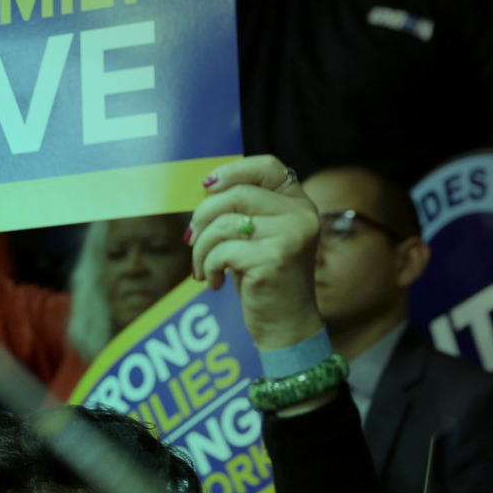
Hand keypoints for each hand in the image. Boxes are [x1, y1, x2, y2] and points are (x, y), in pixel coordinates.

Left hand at [188, 156, 324, 350]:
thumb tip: (205, 190)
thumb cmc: (265, 280)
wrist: (286, 326)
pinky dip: (208, 267)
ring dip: (201, 248)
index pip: (268, 166)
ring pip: (224, 223)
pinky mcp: (274, 259)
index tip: (206, 185)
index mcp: (299, 205)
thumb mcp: (258, 238)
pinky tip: (215, 282)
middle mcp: (300, 216)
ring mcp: (290, 236)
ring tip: (202, 268)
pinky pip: (222, 251)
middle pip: (237, 194)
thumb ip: (243, 211)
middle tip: (192, 240)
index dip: (234, 170)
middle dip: (203, 216)